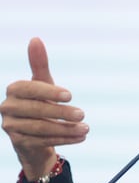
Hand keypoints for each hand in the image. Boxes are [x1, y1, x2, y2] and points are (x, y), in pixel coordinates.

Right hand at [0, 38, 87, 176]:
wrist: (34, 135)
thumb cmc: (40, 103)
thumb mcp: (43, 84)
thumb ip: (39, 64)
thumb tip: (35, 39)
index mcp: (13, 90)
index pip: (29, 89)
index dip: (49, 92)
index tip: (70, 95)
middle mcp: (7, 108)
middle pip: (35, 110)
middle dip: (61, 112)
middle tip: (83, 114)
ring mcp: (11, 127)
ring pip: (41, 128)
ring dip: (66, 129)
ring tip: (86, 128)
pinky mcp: (19, 143)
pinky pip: (44, 141)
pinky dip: (65, 139)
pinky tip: (81, 137)